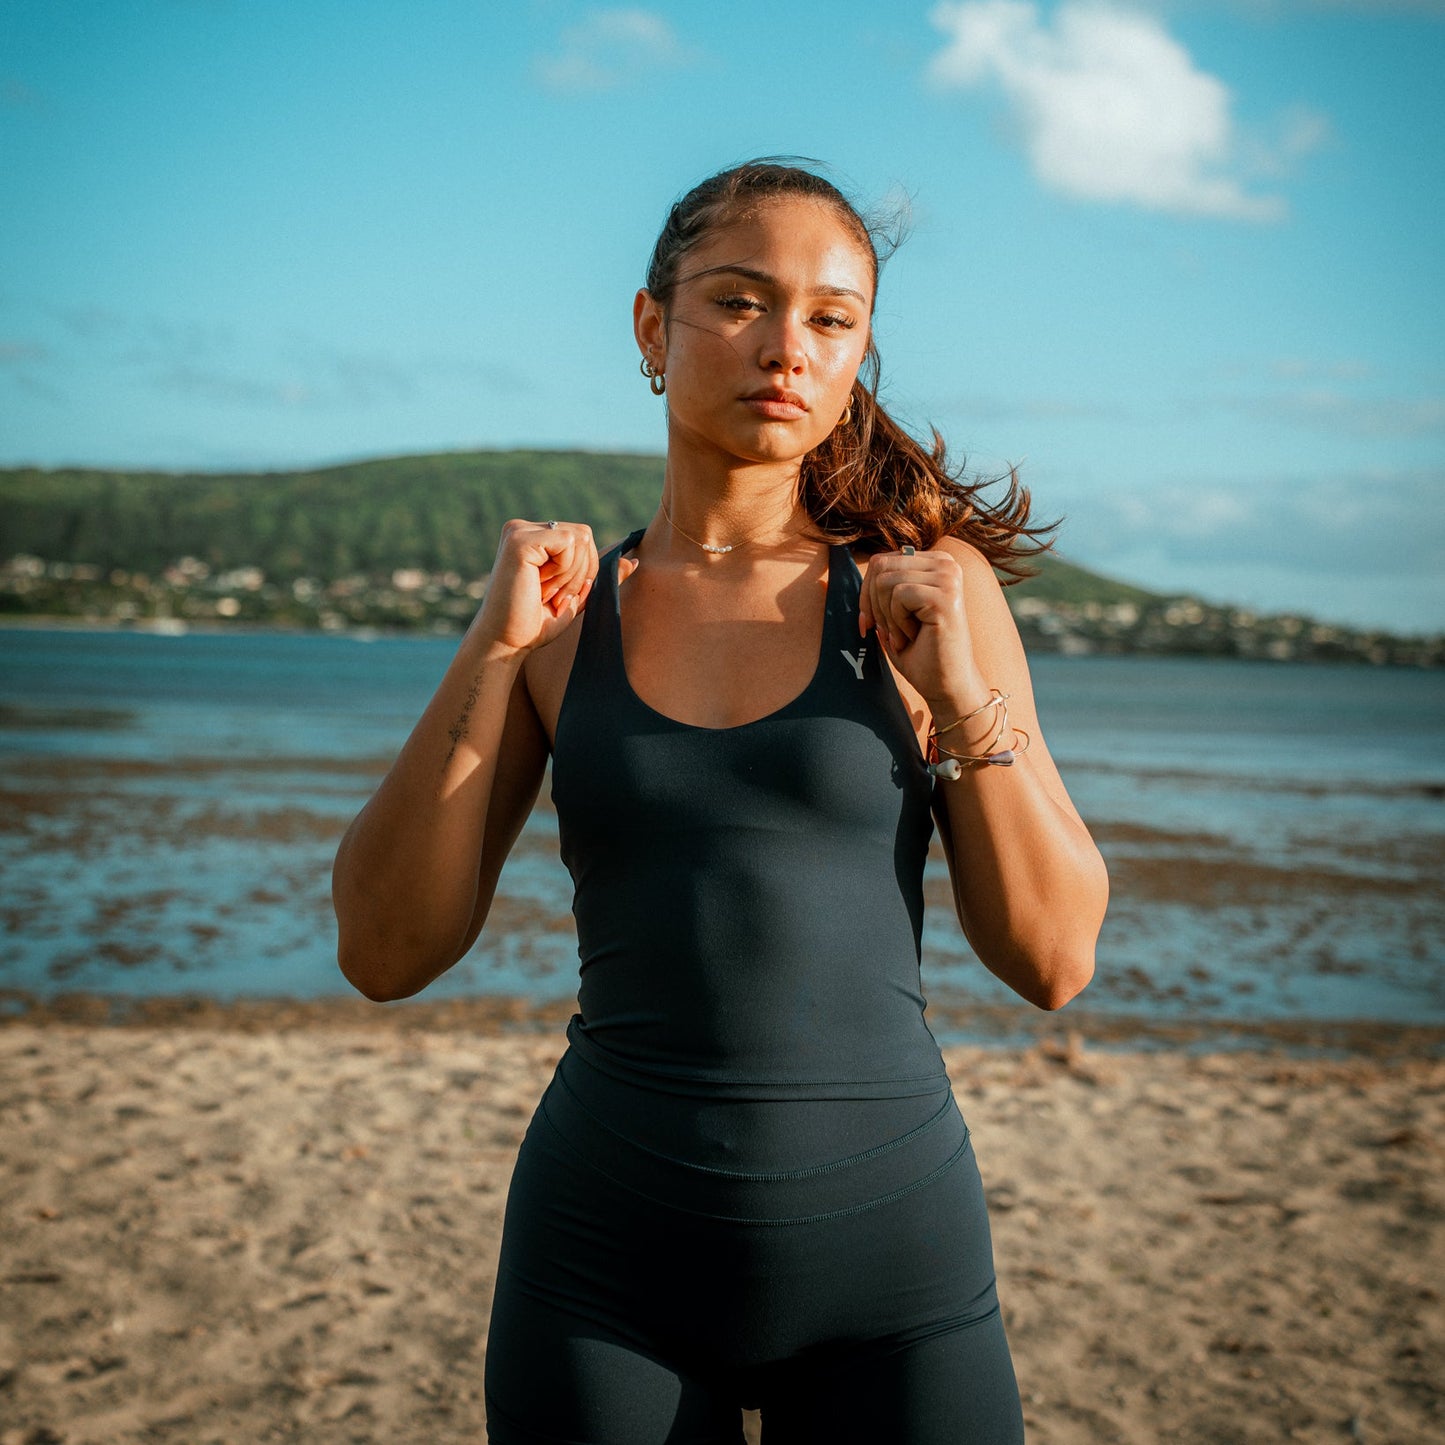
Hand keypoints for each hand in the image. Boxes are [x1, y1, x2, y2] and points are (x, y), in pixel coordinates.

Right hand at [472, 519, 598, 655]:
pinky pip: (568, 544)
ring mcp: (519, 531)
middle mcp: (524, 529)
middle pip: (585, 536)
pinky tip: (540, 587)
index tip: (559, 597)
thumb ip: (603, 577)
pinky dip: (564, 572)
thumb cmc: (535, 624)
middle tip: (554, 598)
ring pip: (579, 539)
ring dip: (572, 576)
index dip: (584, 571)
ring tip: (546, 595)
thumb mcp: (577, 597)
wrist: (505, 643)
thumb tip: (635, 561)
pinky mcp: (519, 539)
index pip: (583, 539)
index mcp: (534, 539)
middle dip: (581, 574)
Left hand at [857, 544, 986, 712]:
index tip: (870, 624)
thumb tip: (838, 572)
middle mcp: (946, 564)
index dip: (866, 594)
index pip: (881, 560)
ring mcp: (949, 578)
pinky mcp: (947, 596)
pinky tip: (914, 636)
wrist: (947, 686)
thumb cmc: (922, 653)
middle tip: (889, 633)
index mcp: (935, 563)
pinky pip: (899, 595)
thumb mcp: (894, 613)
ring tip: (904, 635)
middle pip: (880, 566)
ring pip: (886, 581)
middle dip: (874, 605)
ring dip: (887, 617)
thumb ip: (880, 587)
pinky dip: (897, 622)